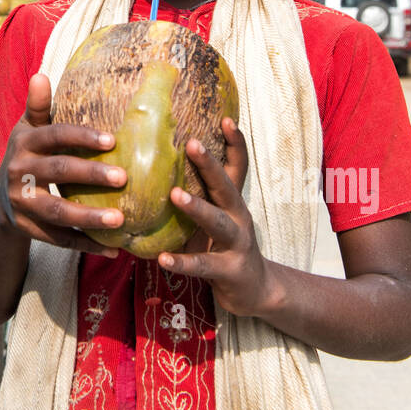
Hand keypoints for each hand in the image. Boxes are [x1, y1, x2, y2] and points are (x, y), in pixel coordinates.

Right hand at [0, 73, 126, 256]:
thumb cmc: (26, 157)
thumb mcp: (27, 131)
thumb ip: (38, 107)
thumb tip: (41, 75)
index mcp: (24, 143)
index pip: (55, 136)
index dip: (83, 138)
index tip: (113, 140)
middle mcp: (18, 173)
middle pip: (58, 172)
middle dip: (91, 175)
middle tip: (124, 177)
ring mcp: (21, 204)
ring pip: (57, 212)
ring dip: (89, 217)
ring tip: (121, 219)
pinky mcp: (27, 230)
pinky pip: (59, 240)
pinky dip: (86, 245)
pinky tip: (113, 247)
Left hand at [157, 118, 274, 316]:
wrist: (257, 291)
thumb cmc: (223, 247)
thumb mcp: (213, 219)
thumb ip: (194, 197)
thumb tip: (153, 170)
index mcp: (232, 201)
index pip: (237, 167)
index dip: (235, 143)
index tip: (226, 118)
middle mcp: (238, 216)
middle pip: (225, 186)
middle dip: (210, 164)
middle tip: (192, 144)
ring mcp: (236, 243)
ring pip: (217, 221)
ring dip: (196, 207)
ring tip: (175, 194)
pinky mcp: (229, 270)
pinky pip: (203, 265)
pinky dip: (183, 261)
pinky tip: (163, 258)